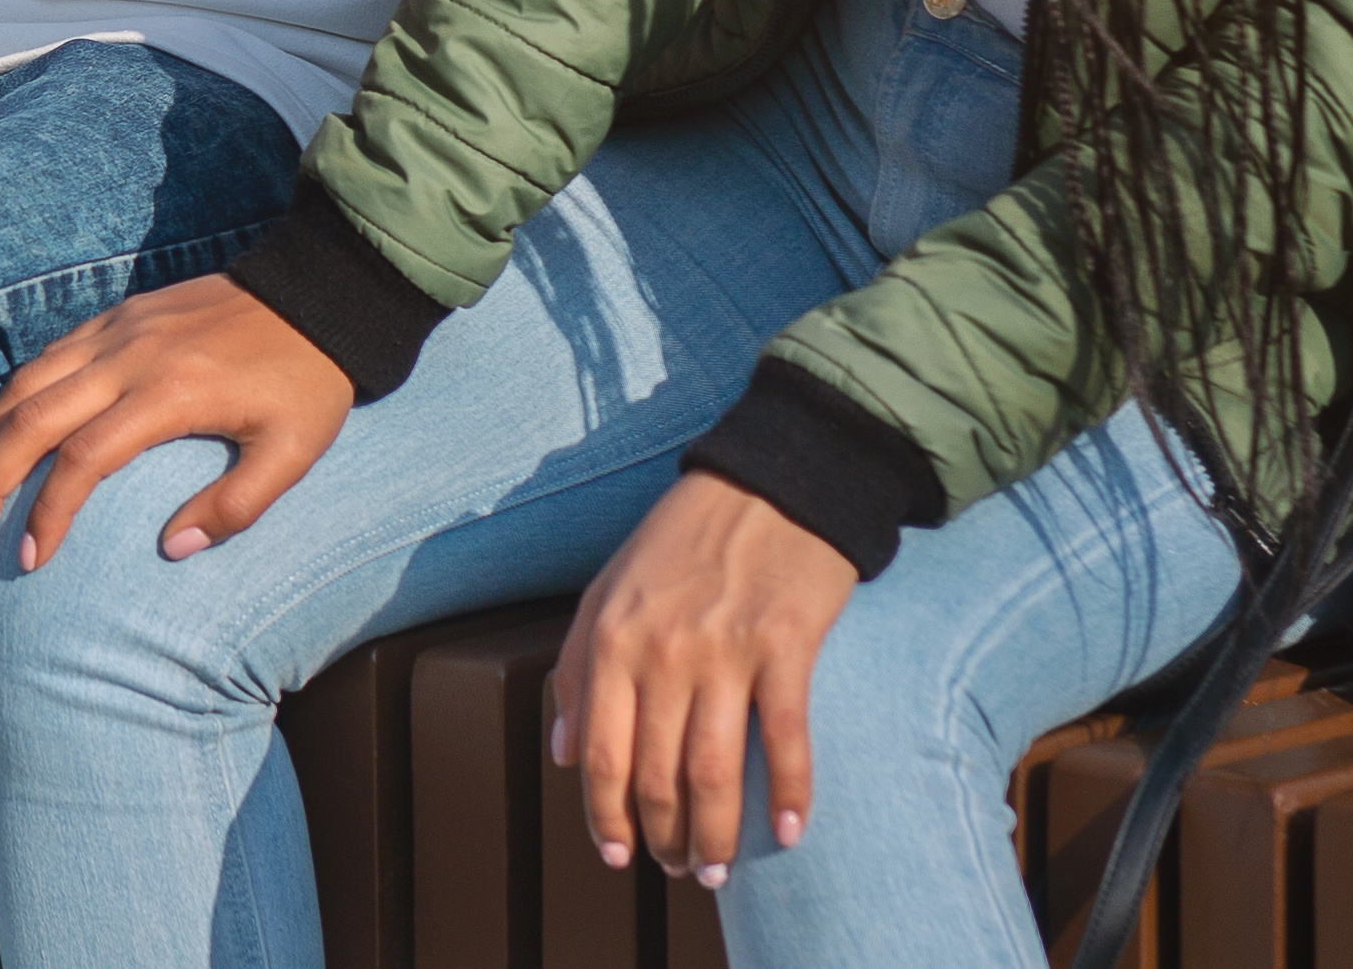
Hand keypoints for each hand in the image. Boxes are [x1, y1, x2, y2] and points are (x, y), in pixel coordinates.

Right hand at [0, 269, 354, 570]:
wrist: (316, 292)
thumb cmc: (308, 381)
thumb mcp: (293, 453)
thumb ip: (234, 508)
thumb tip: (171, 549)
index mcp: (169, 394)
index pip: (83, 459)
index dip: (47, 513)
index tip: (30, 560)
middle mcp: (127, 357)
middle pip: (30, 418)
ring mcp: (115, 330)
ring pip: (24, 382)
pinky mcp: (115, 316)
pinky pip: (45, 357)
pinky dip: (11, 398)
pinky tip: (0, 434)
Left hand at [549, 471, 854, 885]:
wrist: (768, 484)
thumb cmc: (681, 542)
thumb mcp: (607, 592)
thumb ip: (577, 669)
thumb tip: (563, 753)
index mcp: (611, 639)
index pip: (601, 756)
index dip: (606, 817)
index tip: (616, 856)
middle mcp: (662, 651)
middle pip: (658, 775)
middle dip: (664, 836)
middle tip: (679, 868)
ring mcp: (725, 651)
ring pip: (714, 771)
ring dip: (717, 833)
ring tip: (718, 868)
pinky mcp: (786, 647)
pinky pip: (787, 739)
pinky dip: (789, 794)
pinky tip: (788, 832)